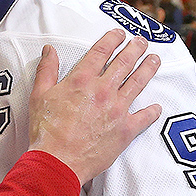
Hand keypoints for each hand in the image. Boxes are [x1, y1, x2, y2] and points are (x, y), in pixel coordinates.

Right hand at [28, 28, 161, 184]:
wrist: (57, 161)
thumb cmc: (47, 132)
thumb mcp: (39, 96)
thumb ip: (46, 70)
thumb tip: (49, 50)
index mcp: (81, 80)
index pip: (101, 52)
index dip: (112, 39)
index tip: (119, 34)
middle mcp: (102, 90)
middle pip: (124, 63)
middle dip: (135, 49)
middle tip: (141, 42)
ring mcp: (117, 109)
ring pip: (138, 83)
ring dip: (148, 69)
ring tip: (154, 59)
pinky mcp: (125, 130)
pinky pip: (144, 117)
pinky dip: (152, 111)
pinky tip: (156, 107)